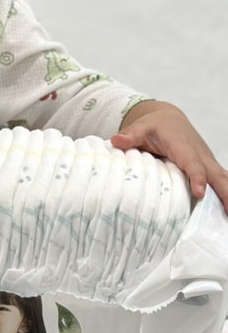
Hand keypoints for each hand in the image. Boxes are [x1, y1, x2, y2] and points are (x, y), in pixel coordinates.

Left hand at [112, 101, 227, 213]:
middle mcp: (200, 156)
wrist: (169, 119)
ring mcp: (207, 163)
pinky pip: (221, 182)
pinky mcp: (209, 168)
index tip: (199, 193)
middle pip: (216, 174)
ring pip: (223, 179)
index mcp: (183, 147)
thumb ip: (131, 135)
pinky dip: (226, 196)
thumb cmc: (155, 126)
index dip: (197, 177)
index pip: (192, 163)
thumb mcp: (141, 127)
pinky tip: (226, 214)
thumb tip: (116, 140)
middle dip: (224, 192)